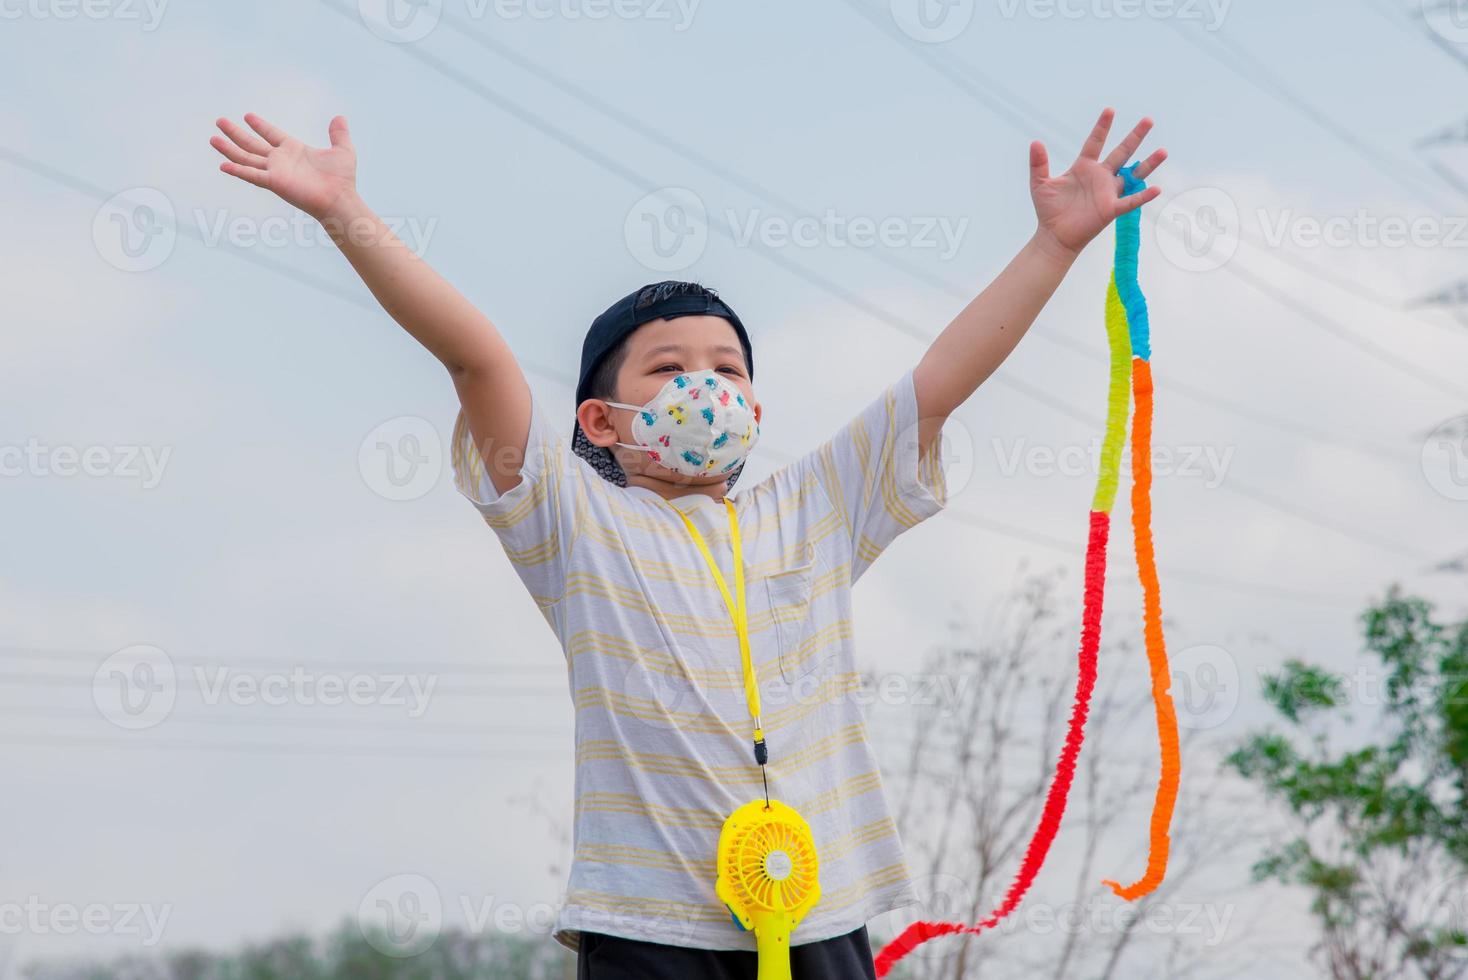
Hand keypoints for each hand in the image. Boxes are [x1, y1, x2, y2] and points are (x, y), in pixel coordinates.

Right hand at [211, 113, 357, 220]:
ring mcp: (276, 172)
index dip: (260, 125)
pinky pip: (252, 175)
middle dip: (235, 133)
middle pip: (252, 144)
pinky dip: (238, 171)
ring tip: (212, 138)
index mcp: (294, 149)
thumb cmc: (342, 179)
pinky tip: (223, 166)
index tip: (247, 116)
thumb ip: (339, 134)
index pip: (272, 134)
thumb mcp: (343, 149)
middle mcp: (281, 160)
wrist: (340, 198)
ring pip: (246, 158)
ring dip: (229, 149)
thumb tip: (340, 117)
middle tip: (219, 121)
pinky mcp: (274, 182)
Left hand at [1030, 108, 1165, 259]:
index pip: (1095, 142)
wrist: (1054, 236)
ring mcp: (1108, 192)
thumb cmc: (1048, 210)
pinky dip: (1143, 196)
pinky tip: (1156, 189)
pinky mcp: (1111, 209)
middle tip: (1148, 120)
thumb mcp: (1040, 183)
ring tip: (1163, 151)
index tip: (1110, 110)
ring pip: (1133, 175)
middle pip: (1121, 152)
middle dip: (1134, 137)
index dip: (1102, 127)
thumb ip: (1038, 163)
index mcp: (1084, 167)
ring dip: (1147, 164)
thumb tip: (1035, 142)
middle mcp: (1100, 176)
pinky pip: (1130, 201)